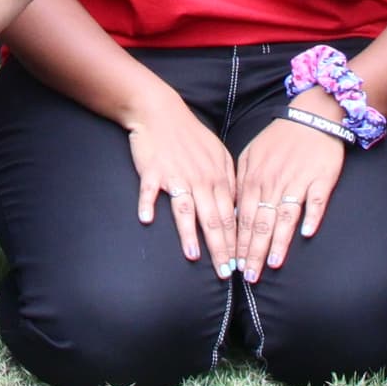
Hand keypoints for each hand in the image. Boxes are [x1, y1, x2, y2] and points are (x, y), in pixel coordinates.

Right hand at [120, 93, 241, 275]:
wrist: (159, 112)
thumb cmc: (189, 136)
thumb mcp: (217, 154)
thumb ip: (228, 181)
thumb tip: (235, 209)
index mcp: (217, 177)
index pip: (230, 215)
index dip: (236, 241)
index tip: (240, 263)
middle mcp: (199, 179)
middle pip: (212, 218)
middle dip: (220, 248)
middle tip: (223, 273)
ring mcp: (175, 175)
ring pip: (185, 208)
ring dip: (189, 233)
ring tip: (192, 255)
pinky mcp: (152, 170)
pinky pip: (149, 189)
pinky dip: (147, 203)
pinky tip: (146, 219)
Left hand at [230, 98, 352, 275]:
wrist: (312, 115)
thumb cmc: (280, 138)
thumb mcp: (251, 155)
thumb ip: (242, 183)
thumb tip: (234, 211)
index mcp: (254, 178)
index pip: (242, 217)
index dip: (237, 242)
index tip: (232, 263)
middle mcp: (273, 182)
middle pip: (261, 222)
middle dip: (253, 251)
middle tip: (248, 275)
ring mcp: (298, 181)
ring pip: (284, 216)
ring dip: (278, 242)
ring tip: (272, 265)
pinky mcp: (321, 179)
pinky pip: (316, 200)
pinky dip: (311, 216)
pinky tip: (306, 233)